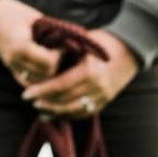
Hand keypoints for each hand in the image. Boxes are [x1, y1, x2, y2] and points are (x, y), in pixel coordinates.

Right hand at [0, 0, 60, 85]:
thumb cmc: (13, 12)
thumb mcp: (34, 18)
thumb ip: (49, 33)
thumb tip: (70, 42)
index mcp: (21, 46)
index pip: (48, 62)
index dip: (60, 56)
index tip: (65, 46)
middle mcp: (15, 60)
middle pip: (45, 75)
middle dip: (58, 66)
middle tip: (63, 55)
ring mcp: (11, 67)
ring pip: (38, 83)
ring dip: (49, 75)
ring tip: (57, 63)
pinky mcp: (10, 70)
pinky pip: (28, 83)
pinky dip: (39, 80)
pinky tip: (47, 73)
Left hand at [20, 30, 138, 117]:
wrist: (131, 50)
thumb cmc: (104, 41)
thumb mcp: (83, 43)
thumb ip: (64, 53)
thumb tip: (40, 62)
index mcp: (89, 71)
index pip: (60, 86)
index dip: (41, 91)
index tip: (26, 92)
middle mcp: (96, 87)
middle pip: (65, 101)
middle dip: (45, 102)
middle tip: (29, 99)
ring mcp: (102, 97)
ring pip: (73, 111)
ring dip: (55, 111)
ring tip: (40, 108)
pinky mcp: (105, 102)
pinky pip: (84, 113)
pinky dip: (68, 115)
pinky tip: (55, 114)